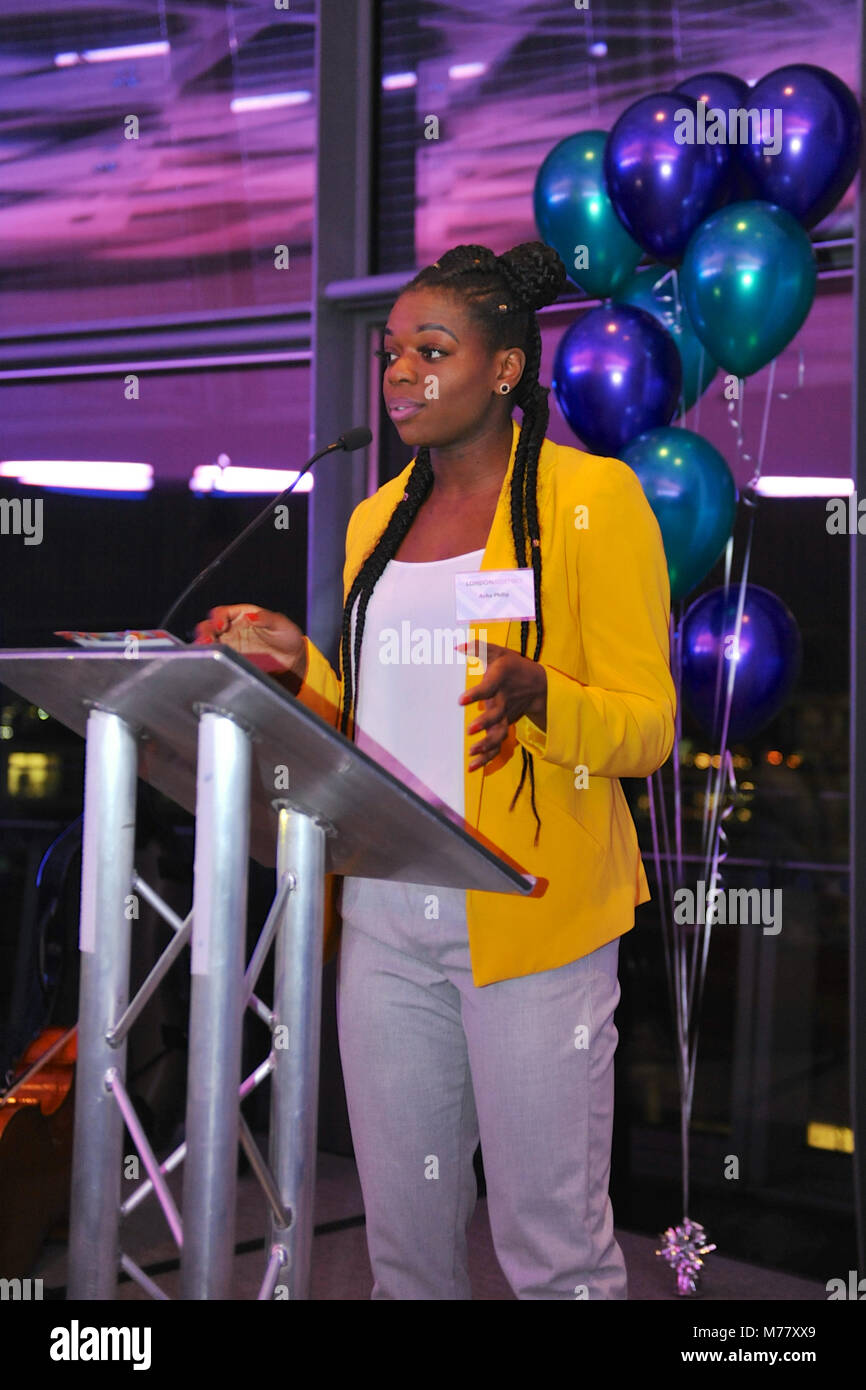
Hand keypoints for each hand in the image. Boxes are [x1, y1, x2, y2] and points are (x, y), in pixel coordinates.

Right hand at [193, 604, 306, 680]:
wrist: (291, 661)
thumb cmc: (287, 637)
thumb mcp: (281, 625)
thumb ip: (267, 618)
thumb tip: (252, 615)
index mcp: (241, 615)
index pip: (222, 613)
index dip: (218, 618)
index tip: (221, 626)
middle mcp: (231, 630)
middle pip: (209, 627)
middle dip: (205, 633)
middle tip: (207, 641)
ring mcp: (229, 646)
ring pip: (209, 644)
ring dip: (204, 648)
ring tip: (206, 653)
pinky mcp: (231, 661)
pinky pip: (217, 660)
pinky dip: (211, 661)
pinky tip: (212, 663)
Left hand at [456, 641, 546, 770]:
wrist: (538, 685)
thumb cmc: (513, 666)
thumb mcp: (499, 652)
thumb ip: (479, 648)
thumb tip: (456, 646)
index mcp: (501, 680)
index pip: (489, 687)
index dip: (476, 694)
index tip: (461, 700)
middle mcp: (504, 700)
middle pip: (497, 714)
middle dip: (485, 723)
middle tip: (470, 730)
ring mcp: (506, 715)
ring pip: (499, 733)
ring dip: (486, 744)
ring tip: (471, 752)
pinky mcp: (505, 726)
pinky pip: (497, 744)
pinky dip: (487, 757)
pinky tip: (472, 767)